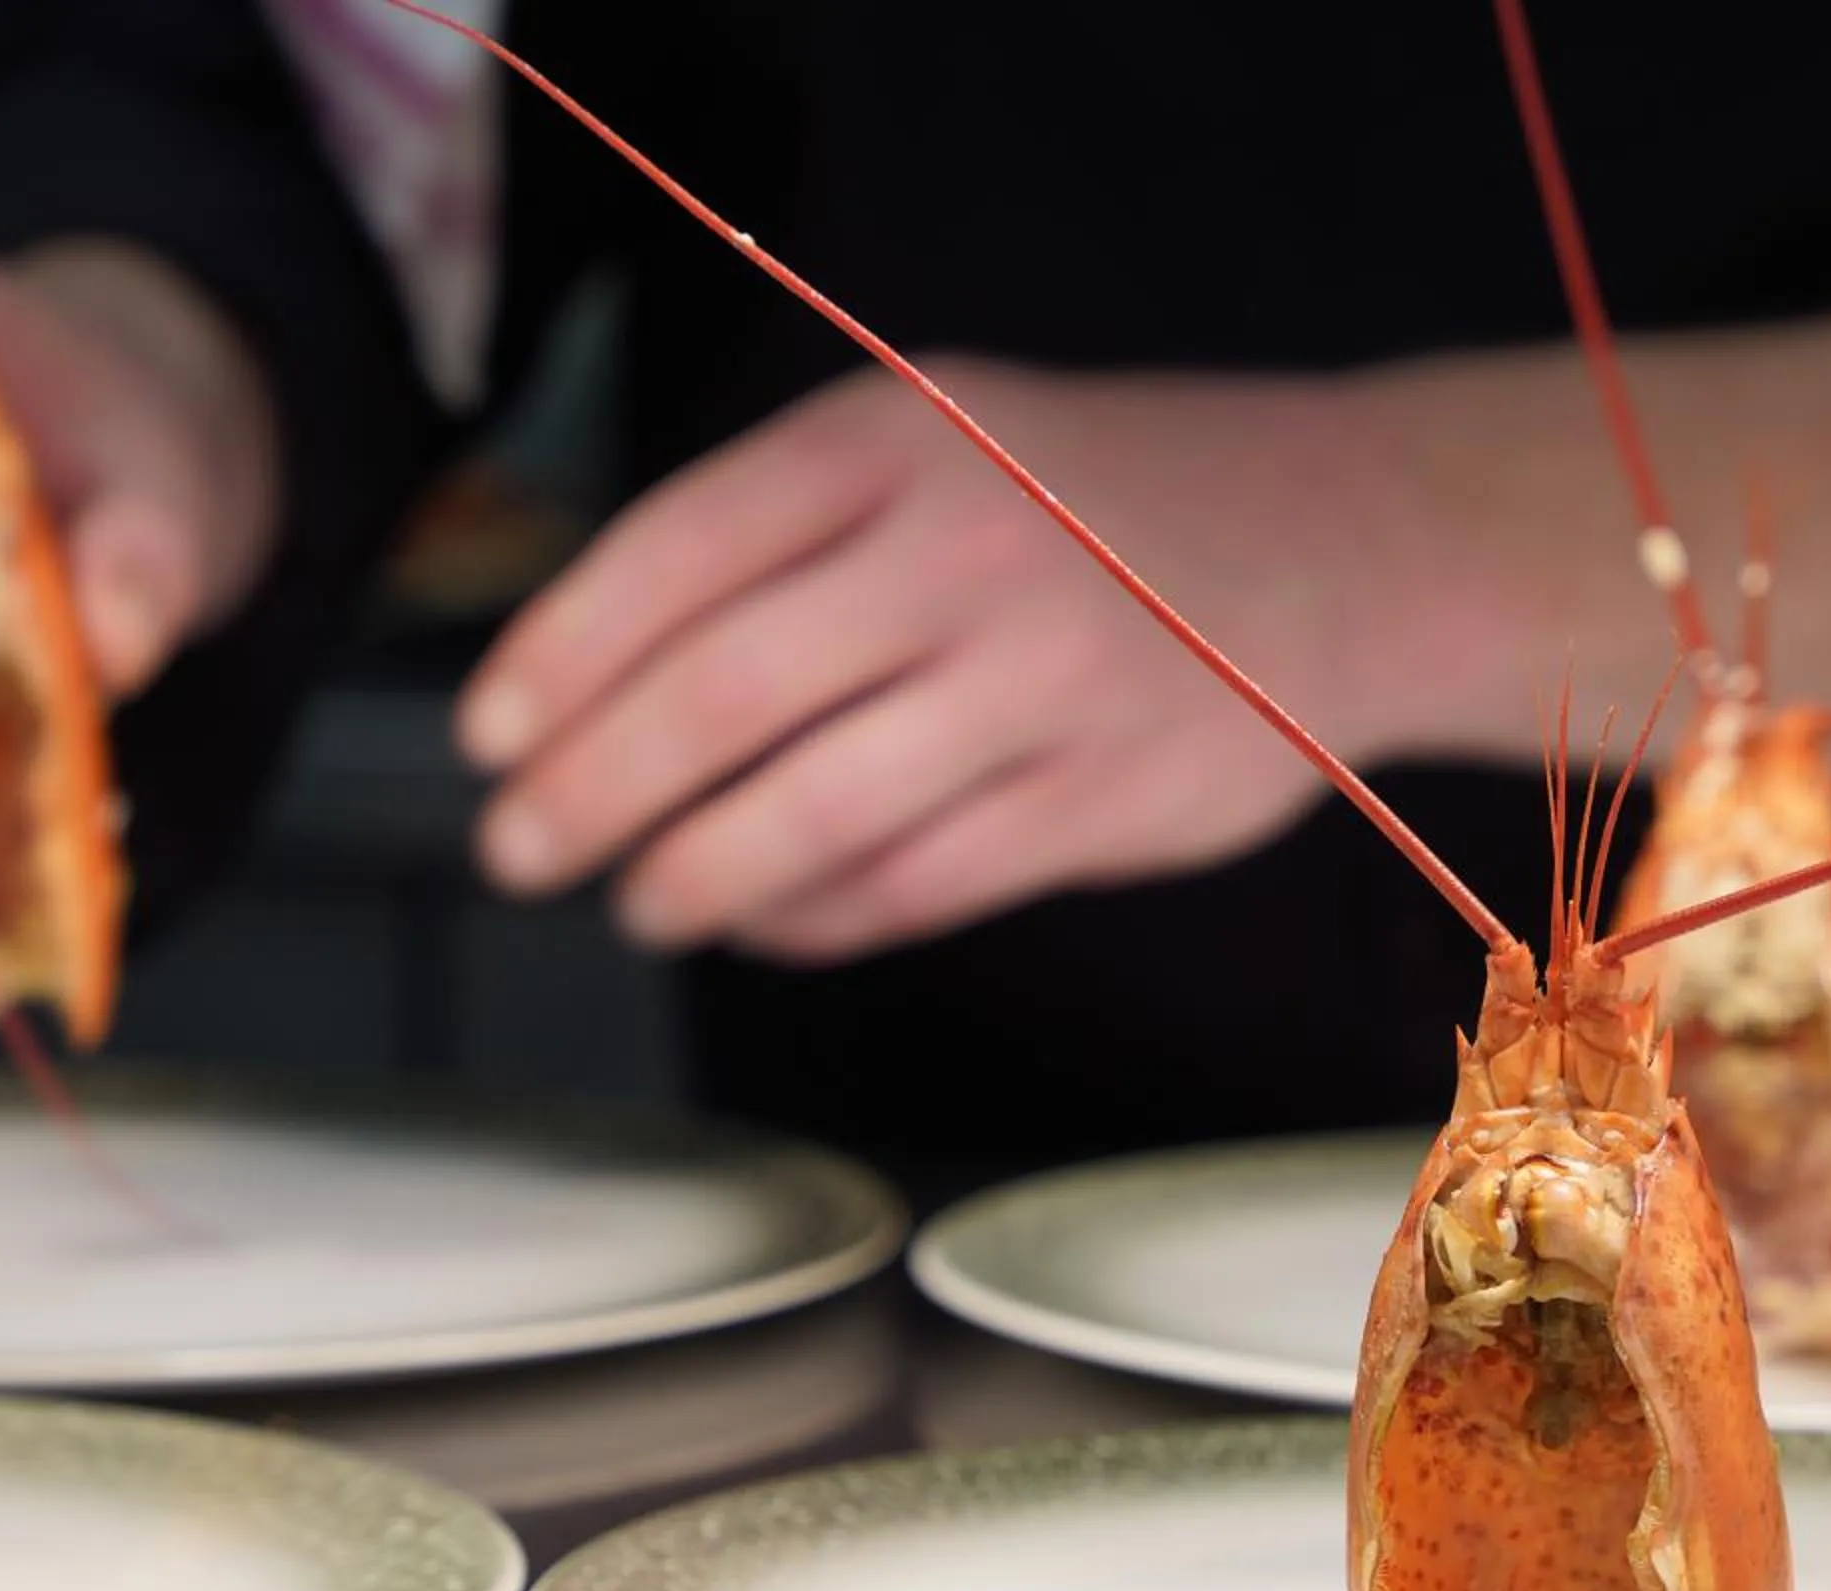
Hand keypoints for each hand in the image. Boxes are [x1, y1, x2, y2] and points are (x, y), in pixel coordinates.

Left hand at [456, 356, 1496, 962]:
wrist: (1342, 541)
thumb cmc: (1094, 500)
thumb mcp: (940, 432)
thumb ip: (787, 526)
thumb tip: (595, 672)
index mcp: (897, 441)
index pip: (675, 553)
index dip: (558, 660)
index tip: (488, 737)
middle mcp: (964, 553)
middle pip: (721, 697)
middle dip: (590, 791)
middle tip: (520, 848)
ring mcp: (1041, 683)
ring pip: (813, 814)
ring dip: (691, 876)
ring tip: (638, 900)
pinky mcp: (1100, 801)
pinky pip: (914, 885)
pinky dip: (813, 916)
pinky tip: (765, 917)